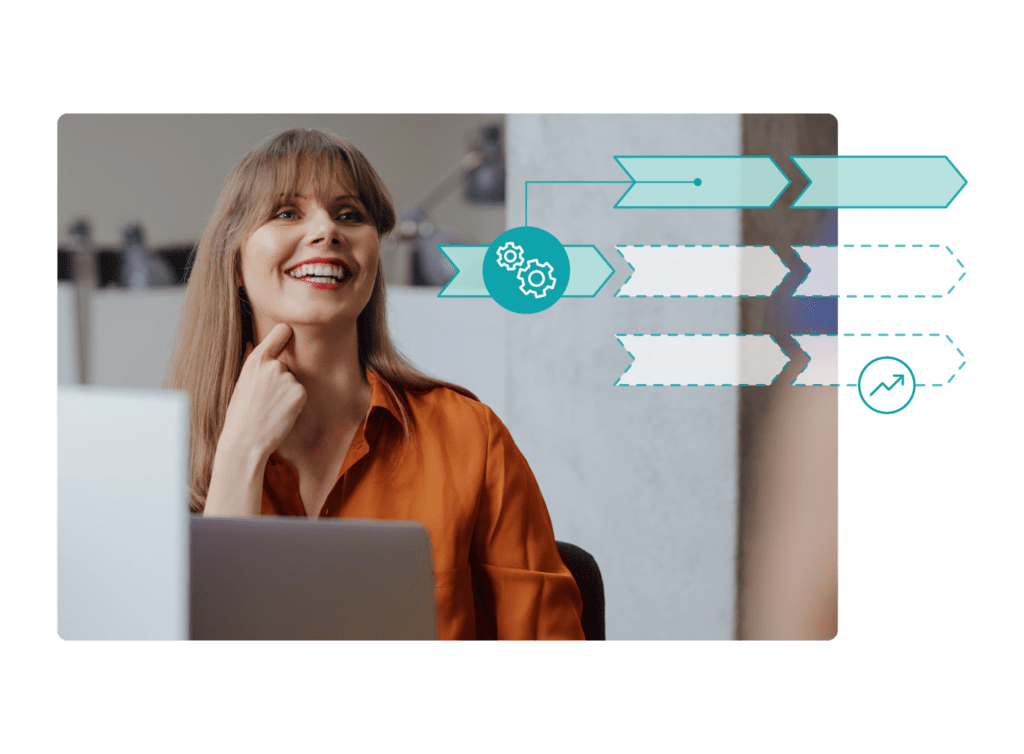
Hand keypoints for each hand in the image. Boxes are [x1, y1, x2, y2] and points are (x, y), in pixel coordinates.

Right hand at [218, 322, 306, 461]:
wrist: (244, 442)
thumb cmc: (240, 414)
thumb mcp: (241, 382)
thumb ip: (250, 360)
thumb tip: (250, 342)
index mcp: (256, 359)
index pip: (281, 331)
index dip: (287, 333)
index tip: (290, 332)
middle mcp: (274, 365)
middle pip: (287, 364)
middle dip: (281, 379)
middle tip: (266, 400)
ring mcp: (288, 378)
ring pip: (294, 381)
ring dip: (287, 393)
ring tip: (271, 409)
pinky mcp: (299, 392)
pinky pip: (301, 394)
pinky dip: (295, 404)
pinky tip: (280, 414)